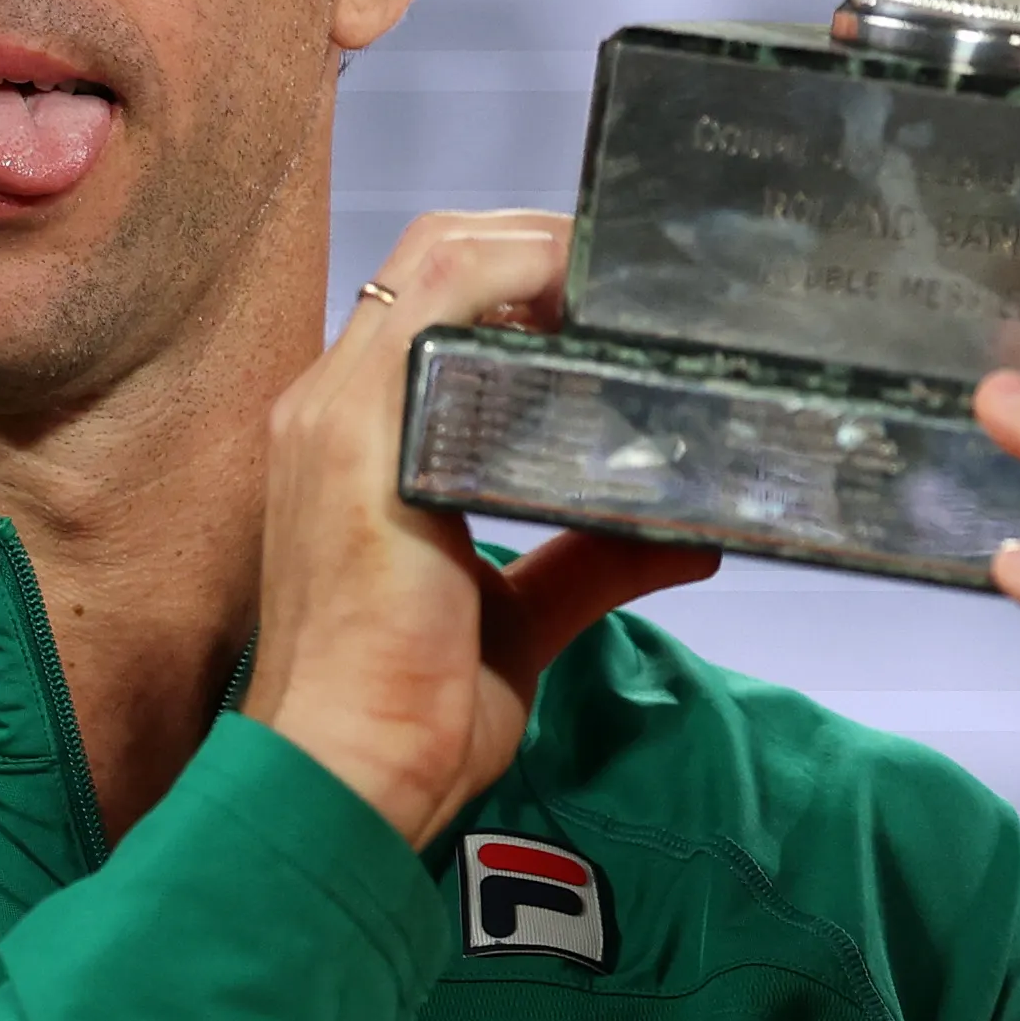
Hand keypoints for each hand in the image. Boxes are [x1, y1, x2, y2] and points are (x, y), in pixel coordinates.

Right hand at [256, 211, 717, 844]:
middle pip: (436, 261)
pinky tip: (585, 299)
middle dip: (540, 248)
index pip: (432, 310)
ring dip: (537, 249)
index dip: (523, 279)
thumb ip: (591, 562)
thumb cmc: (412, 710)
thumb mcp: (520, 617)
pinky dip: (516, 275)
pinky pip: (435, 300)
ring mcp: (337, 412)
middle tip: (634, 280)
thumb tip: (687, 538)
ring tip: (624, 281)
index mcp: (357, 444)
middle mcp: (332, 410)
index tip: (611, 299)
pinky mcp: (356, 429)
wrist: (352, 773)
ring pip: (438, 259)